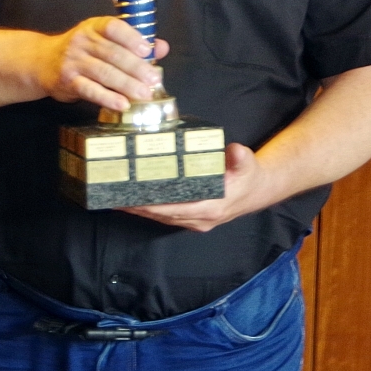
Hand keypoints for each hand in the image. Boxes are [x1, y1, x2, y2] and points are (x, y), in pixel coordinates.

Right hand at [37, 17, 168, 111]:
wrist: (42, 62)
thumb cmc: (83, 50)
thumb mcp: (105, 40)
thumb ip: (133, 43)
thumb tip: (162, 47)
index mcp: (95, 27)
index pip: (114, 28)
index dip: (132, 38)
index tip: (147, 50)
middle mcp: (83, 41)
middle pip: (113, 54)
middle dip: (136, 67)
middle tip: (154, 79)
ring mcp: (74, 61)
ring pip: (104, 73)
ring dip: (127, 84)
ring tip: (145, 93)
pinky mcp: (68, 81)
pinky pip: (90, 90)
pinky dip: (107, 98)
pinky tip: (122, 103)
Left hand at [120, 143, 272, 231]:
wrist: (255, 191)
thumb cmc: (249, 176)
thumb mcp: (249, 164)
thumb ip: (241, 158)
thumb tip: (235, 150)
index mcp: (212, 207)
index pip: (176, 209)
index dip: (153, 205)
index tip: (133, 199)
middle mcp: (201, 218)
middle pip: (163, 215)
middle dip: (138, 207)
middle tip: (114, 196)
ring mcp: (195, 221)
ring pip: (162, 217)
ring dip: (140, 210)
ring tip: (117, 199)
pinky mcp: (191, 218)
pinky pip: (166, 216)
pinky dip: (149, 209)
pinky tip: (134, 201)